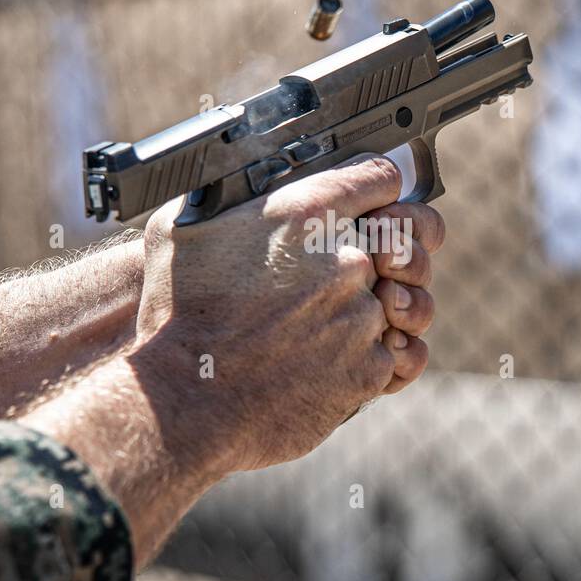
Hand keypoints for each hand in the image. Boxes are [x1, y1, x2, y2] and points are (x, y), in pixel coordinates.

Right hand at [129, 154, 440, 476]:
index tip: (375, 204)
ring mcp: (365, 317)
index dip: (379, 191)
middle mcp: (347, 260)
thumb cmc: (176, 315)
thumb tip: (239, 184)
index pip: (381, 178)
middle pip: (404, 241)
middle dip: (392, 251)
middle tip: (372, 266)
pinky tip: (336, 362)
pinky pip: (395, 355)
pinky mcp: (370, 370)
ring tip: (343, 324)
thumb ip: (228, 198)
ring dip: (381, 309)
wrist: (184, 401)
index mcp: (308, 214)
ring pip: (404, 302)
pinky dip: (368, 359)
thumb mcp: (184, 227)